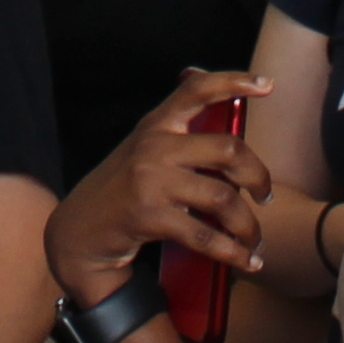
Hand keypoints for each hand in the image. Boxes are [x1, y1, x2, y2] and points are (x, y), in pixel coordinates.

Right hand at [44, 73, 270, 306]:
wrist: (76, 233)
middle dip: (258, 175)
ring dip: (248, 224)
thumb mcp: (143, 151)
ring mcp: (150, 180)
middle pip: (227, 149)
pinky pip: (205, 235)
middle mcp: (154, 146)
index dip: (234, 81)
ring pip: (222, 197)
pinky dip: (233, 252)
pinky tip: (247, 261)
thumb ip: (177, 133)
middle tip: (265, 195)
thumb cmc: (120, 192)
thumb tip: (224, 105)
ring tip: (255, 238)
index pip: (196, 90)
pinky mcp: (149, 216)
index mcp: (155, 125)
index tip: (267, 83)